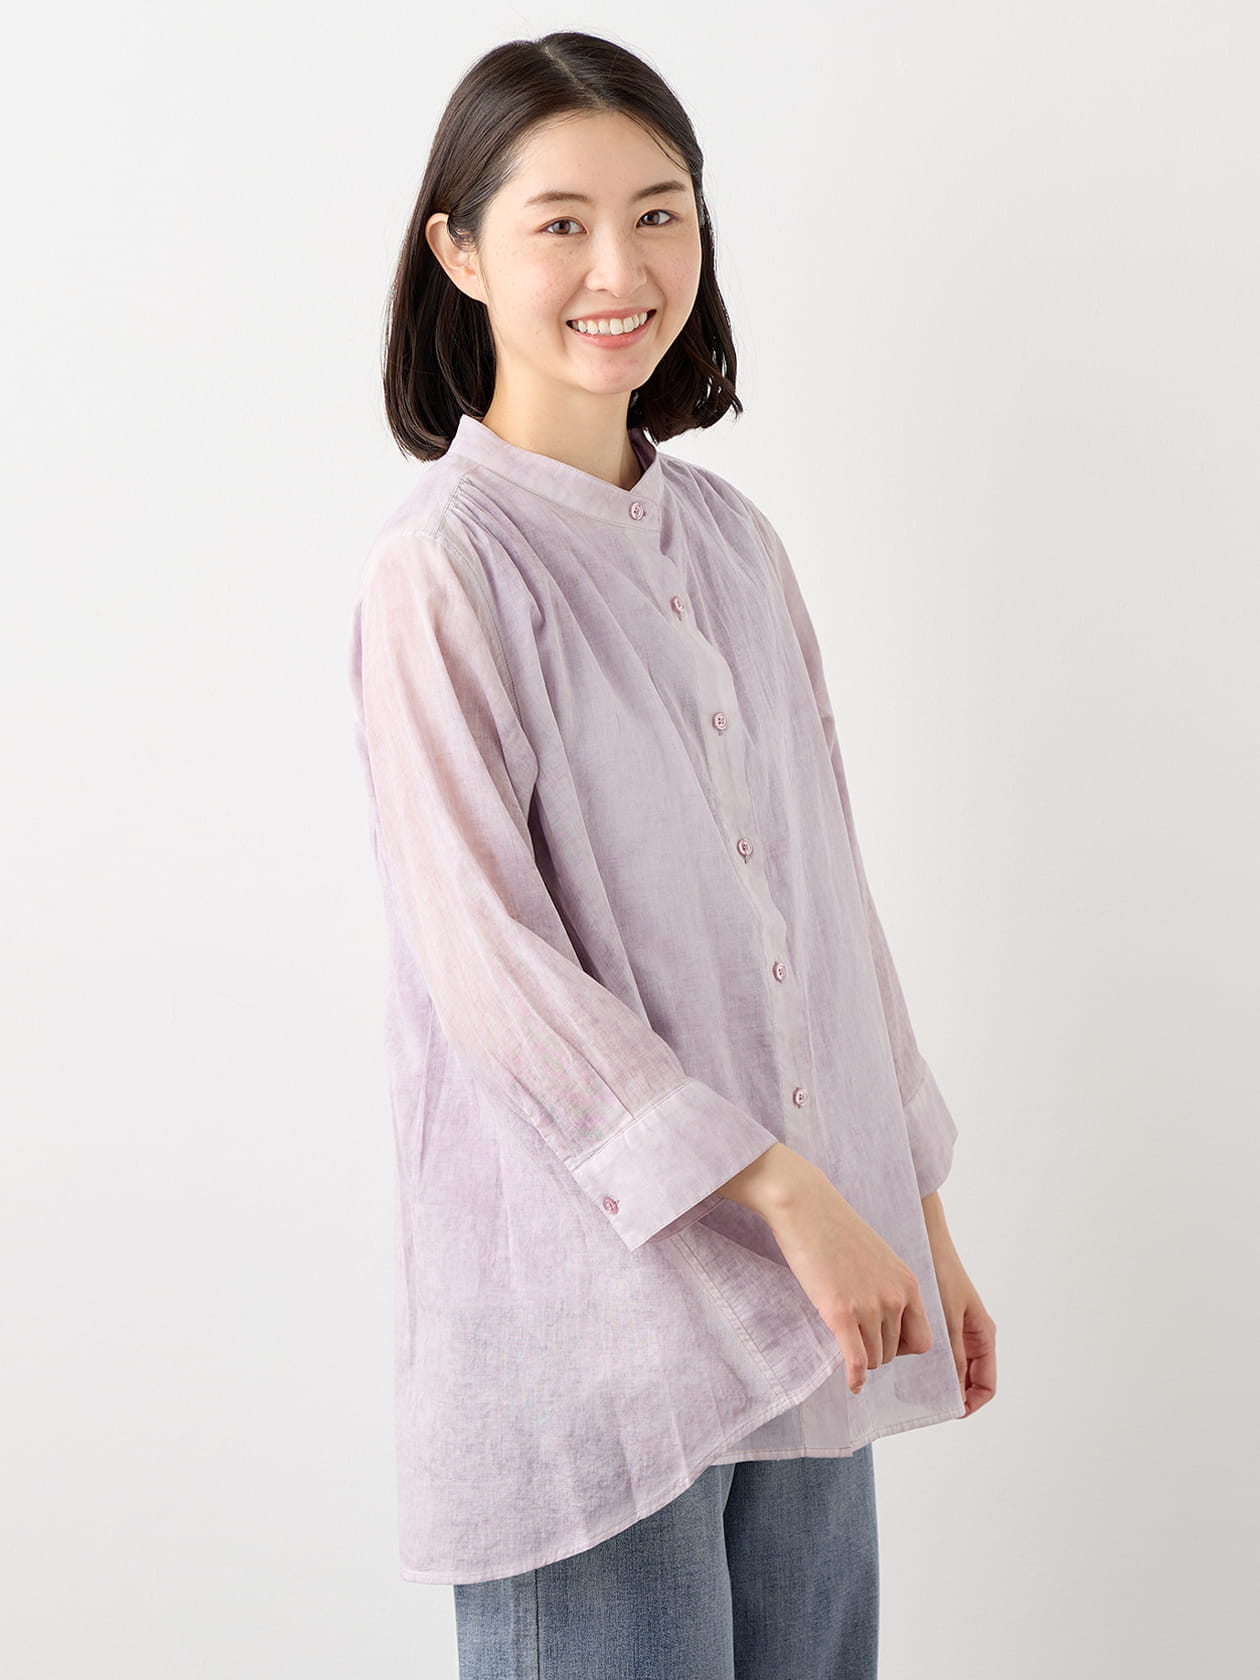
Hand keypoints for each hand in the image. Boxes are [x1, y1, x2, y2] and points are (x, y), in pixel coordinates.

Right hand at [732, 1148, 933, 1396]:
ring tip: (847, 1351)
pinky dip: (855, 1377)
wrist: (806, 1207)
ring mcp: (868, 1306)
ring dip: (863, 1361)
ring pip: (875, 1358)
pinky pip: (856, 1360)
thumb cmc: (835, 1228)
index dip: (903, 1348)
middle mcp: (895, 1297)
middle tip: (859, 1345)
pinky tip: (852, 1385)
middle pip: (896, 1352)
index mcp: (907, 1283)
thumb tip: (885, 1319)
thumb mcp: (877, 1257)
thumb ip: (888, 1287)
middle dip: (878, 1354)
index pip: (922, 1338)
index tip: (883, 1342)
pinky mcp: (840, 1313)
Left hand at [921, 1190, 996, 1416]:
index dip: (970, 1403)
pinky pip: (935, 1348)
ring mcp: (956, 1327)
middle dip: (949, 1393)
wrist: (927, 1236)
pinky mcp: (938, 1318)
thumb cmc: (942, 1272)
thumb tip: (955, 1392)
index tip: (947, 1412)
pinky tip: (901, 1360)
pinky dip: (923, 1359)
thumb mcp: (948, 1316)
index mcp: (983, 1335)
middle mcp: (972, 1335)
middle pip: (967, 1379)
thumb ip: (954, 1354)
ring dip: (934, 1377)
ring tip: (907, 1383)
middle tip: (921, 1403)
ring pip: (949, 1366)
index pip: (986, 1385)